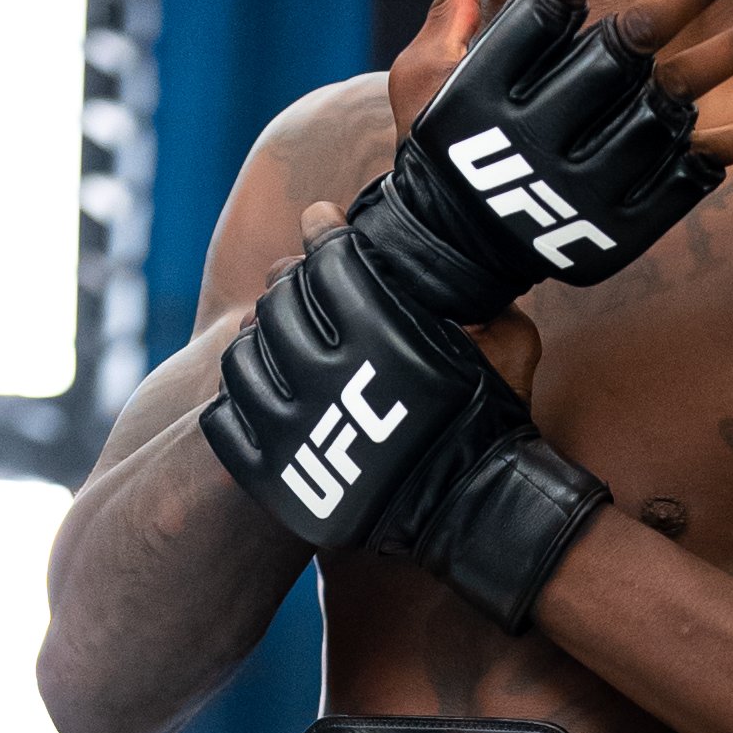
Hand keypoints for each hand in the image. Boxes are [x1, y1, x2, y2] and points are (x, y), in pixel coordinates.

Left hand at [201, 224, 604, 633]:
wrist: (473, 511)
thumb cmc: (491, 421)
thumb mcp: (508, 344)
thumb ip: (477, 293)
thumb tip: (458, 256)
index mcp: (383, 336)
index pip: (329, 261)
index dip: (322, 232)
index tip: (320, 221)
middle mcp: (328, 378)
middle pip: (279, 304)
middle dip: (290, 286)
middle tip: (301, 287)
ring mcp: (292, 431)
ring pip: (241, 359)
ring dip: (255, 340)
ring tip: (273, 340)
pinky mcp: (272, 477)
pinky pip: (223, 421)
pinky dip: (234, 398)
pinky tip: (257, 391)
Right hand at [354, 0, 732, 321]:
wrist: (454, 256)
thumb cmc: (438, 152)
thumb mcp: (423, 84)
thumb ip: (450, 18)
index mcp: (498, 80)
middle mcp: (549, 122)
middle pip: (633, 42)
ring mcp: (593, 171)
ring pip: (679, 100)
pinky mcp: (626, 215)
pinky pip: (699, 172)